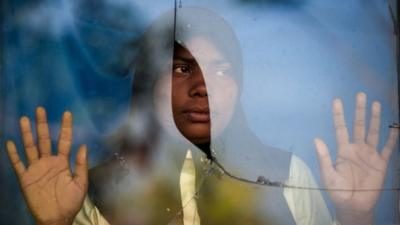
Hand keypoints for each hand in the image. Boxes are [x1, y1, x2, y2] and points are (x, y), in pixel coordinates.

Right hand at [6, 107, 87, 224]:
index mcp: (63, 162)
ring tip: (24, 119)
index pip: (64, 141)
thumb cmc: (71, 201)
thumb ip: (81, 165)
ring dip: (27, 134)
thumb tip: (83, 146)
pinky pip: (18, 164)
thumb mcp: (81, 183)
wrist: (57, 218)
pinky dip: (14, 154)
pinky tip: (10, 142)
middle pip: (44, 139)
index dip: (66, 127)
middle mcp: (48, 162)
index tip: (67, 113)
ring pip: (30, 147)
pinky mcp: (26, 178)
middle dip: (42, 124)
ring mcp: (36, 169)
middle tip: (40, 109)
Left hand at [314, 92, 397, 224]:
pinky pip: (387, 147)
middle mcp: (356, 148)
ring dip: (375, 118)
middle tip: (360, 94)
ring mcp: (369, 154)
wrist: (354, 205)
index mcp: (342, 150)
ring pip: (373, 132)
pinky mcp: (380, 162)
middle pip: (358, 125)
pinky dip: (392, 137)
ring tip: (376, 103)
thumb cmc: (337, 190)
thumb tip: (316, 139)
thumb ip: (324, 157)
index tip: (337, 100)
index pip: (340, 128)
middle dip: (359, 110)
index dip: (339, 114)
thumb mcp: (328, 174)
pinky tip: (395, 125)